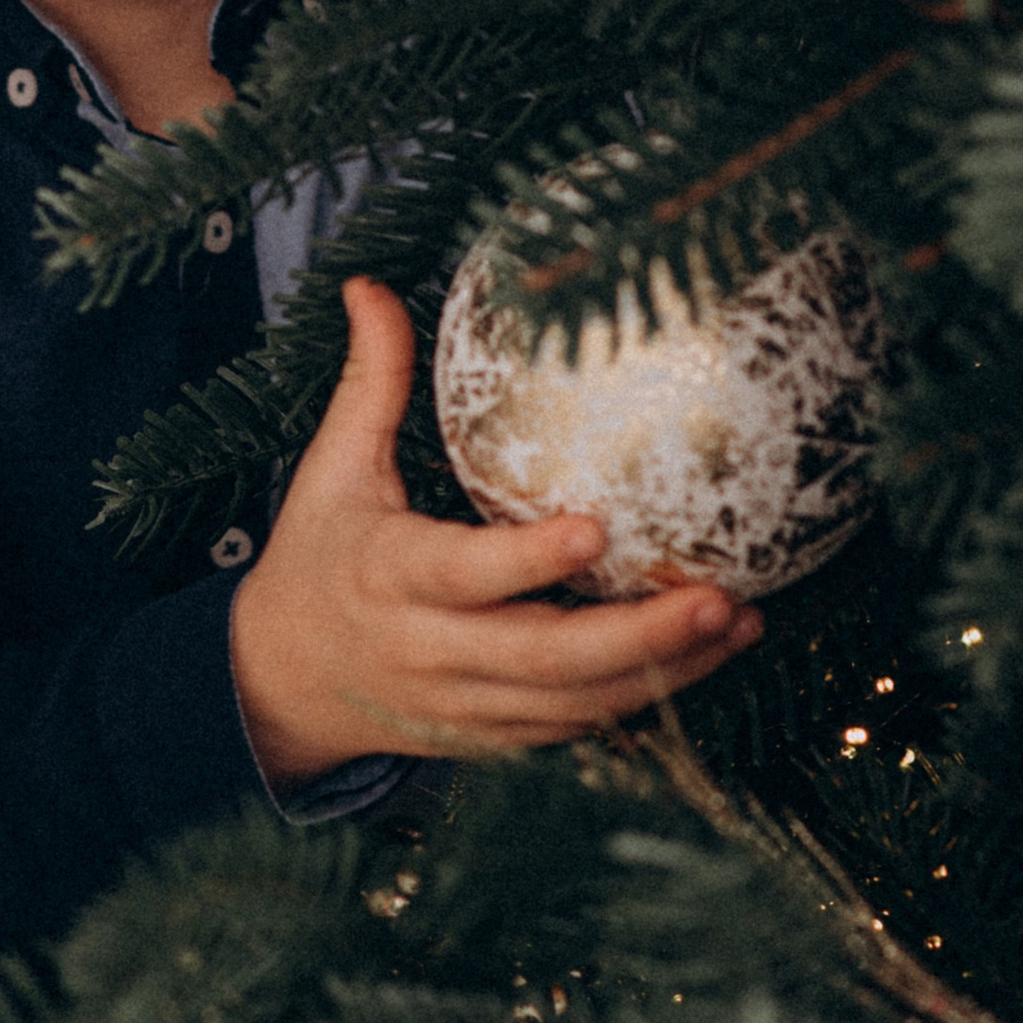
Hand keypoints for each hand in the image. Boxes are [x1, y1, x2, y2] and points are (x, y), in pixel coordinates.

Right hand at [228, 276, 763, 787]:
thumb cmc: (317, 557)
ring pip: (573, 702)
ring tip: (740, 620)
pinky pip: (575, 727)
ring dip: (665, 670)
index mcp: (388, 577)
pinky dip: (643, 698)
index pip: (463, 573)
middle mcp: (429, 652)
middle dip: (636, 635)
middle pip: (541, 657)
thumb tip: (371, 284)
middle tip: (716, 595)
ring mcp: (463, 706)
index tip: (596, 525)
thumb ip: (371, 381)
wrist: (282, 685)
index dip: (528, 560)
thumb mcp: (331, 469)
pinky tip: (707, 656)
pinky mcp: (491, 738)